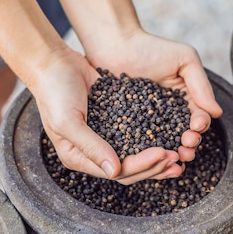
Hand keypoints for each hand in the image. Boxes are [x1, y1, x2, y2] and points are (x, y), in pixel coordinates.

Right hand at [28, 46, 183, 184]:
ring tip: (179, 152)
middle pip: (129, 168)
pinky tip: (171, 132)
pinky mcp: (115, 118)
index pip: (116, 171)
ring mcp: (105, 135)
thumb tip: (115, 171)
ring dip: (157, 155)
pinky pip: (137, 132)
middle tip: (177, 157)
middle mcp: (93, 151)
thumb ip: (91, 147)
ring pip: (136, 153)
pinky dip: (153, 134)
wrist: (53, 62)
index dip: (142, 165)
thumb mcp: (67, 122)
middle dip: (154, 165)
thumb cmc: (54, 92)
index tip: (163, 153)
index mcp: (79, 158)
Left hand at [81, 28, 223, 164]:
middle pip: (182, 135)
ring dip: (171, 152)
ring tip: (174, 157)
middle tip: (186, 148)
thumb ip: (201, 85)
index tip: (196, 127)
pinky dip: (146, 152)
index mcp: (183, 100)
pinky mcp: (126, 126)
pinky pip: (138, 142)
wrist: (115, 43)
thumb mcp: (185, 59)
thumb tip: (217, 112)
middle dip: (188, 144)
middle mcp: (167, 114)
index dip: (200, 125)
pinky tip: (151, 157)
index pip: (197, 118)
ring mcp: (146, 122)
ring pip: (163, 142)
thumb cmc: (151, 47)